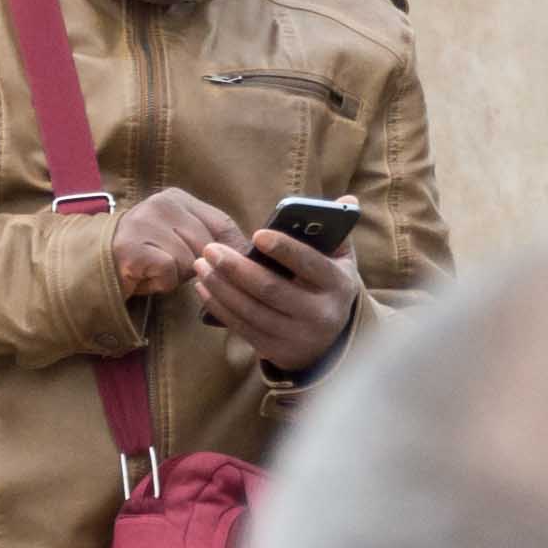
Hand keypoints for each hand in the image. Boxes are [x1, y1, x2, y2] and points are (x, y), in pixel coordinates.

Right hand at [111, 186, 248, 302]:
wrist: (96, 265)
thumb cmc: (145, 254)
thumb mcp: (179, 237)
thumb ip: (209, 238)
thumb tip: (249, 254)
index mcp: (176, 198)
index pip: (221, 223)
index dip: (234, 249)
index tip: (239, 268)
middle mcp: (161, 204)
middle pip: (208, 245)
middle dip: (199, 265)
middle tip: (175, 267)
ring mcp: (144, 224)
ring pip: (190, 261)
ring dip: (179, 275)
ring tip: (158, 270)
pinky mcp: (133, 248)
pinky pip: (171, 272)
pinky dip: (163, 283)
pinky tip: (147, 277)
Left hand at [193, 228, 364, 375]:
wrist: (332, 343)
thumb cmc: (327, 288)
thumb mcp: (341, 263)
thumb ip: (336, 232)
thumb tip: (346, 197)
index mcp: (337, 285)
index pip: (310, 264)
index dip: (284, 249)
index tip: (256, 234)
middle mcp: (319, 314)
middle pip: (271, 289)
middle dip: (236, 268)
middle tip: (210, 248)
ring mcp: (296, 335)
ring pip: (251, 310)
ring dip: (221, 286)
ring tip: (200, 264)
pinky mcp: (275, 350)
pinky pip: (241, 327)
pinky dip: (219, 306)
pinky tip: (203, 287)